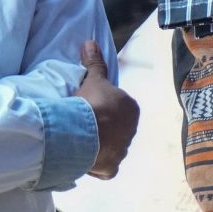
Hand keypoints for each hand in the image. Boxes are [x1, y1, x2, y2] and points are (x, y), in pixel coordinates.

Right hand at [77, 42, 139, 178]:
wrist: (84, 133)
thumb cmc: (92, 104)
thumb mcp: (93, 80)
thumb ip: (94, 63)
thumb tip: (90, 42)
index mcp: (132, 110)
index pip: (116, 108)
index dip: (101, 108)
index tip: (86, 109)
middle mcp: (132, 131)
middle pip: (115, 129)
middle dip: (102, 128)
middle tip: (81, 126)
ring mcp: (123, 151)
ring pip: (111, 148)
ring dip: (99, 147)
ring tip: (80, 143)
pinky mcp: (112, 168)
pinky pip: (105, 168)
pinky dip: (98, 166)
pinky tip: (86, 161)